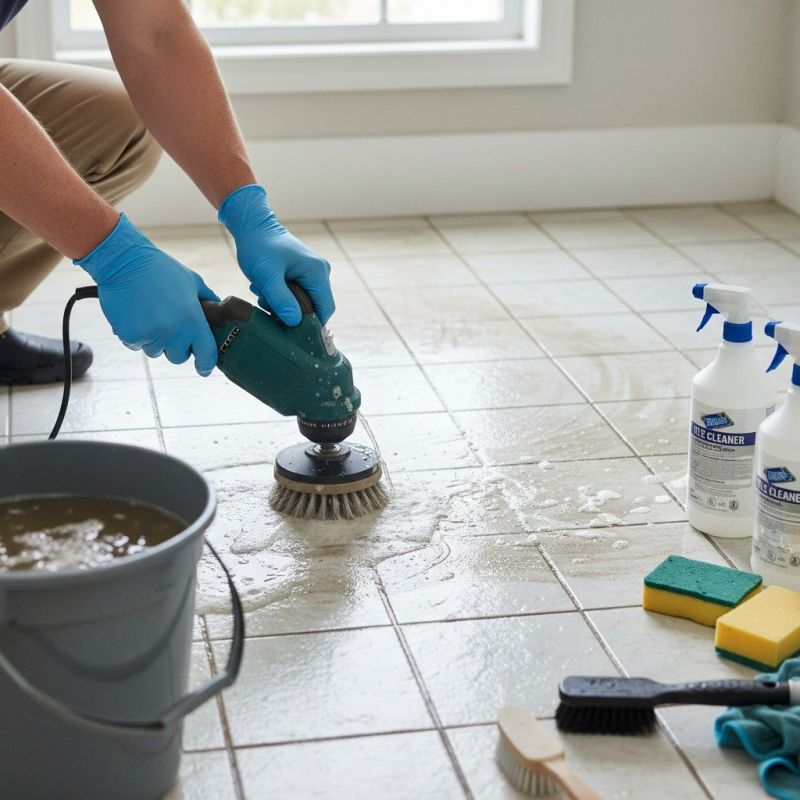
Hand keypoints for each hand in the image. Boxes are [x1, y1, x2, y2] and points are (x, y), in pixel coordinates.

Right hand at [74, 214, 219, 375]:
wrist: (124, 262)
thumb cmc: (160, 270)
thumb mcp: (193, 282)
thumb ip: (208, 301)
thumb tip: (220, 313)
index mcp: (193, 320)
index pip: (206, 353)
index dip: (206, 364)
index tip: (204, 369)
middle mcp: (174, 331)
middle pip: (179, 357)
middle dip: (175, 346)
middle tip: (169, 326)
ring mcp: (151, 335)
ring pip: (156, 352)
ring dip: (154, 340)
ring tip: (150, 314)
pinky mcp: (130, 335)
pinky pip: (136, 346)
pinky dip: (136, 335)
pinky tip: (135, 315)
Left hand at [218, 184, 334, 325]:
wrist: (252, 227)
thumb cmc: (258, 247)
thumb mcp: (266, 276)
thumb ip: (281, 299)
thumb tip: (295, 322)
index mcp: (317, 272)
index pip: (325, 309)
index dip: (311, 324)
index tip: (290, 330)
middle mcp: (321, 272)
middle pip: (314, 307)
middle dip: (292, 312)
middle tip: (268, 305)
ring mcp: (313, 272)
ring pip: (304, 302)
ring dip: (283, 304)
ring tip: (263, 293)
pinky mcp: (303, 273)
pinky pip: (298, 294)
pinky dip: (282, 297)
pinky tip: (266, 289)